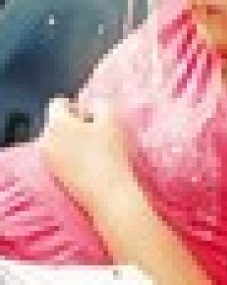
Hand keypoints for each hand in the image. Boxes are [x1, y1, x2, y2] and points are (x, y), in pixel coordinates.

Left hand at [40, 97, 135, 217]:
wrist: (106, 192)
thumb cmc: (110, 151)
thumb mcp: (111, 118)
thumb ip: (99, 102)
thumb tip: (91, 105)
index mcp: (56, 124)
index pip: (58, 103)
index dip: (78, 105)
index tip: (93, 117)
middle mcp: (45, 140)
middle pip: (57, 121)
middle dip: (74, 122)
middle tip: (96, 132)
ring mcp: (47, 159)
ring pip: (58, 139)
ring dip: (73, 138)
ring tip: (93, 148)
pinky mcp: (53, 174)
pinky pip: (59, 154)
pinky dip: (71, 153)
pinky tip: (89, 161)